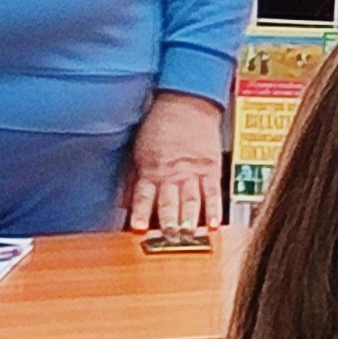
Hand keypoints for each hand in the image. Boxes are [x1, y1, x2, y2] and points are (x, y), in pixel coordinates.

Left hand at [123, 90, 226, 231]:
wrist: (186, 101)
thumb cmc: (160, 124)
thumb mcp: (137, 150)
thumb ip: (131, 179)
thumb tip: (123, 204)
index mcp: (151, 169)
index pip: (143, 197)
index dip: (140, 214)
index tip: (139, 229)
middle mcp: (171, 173)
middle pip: (169, 202)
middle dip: (168, 222)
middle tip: (168, 237)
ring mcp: (192, 172)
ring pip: (191, 201)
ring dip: (189, 220)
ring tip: (188, 235)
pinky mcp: (211, 169)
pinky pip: (212, 193)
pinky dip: (214, 210)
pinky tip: (214, 225)